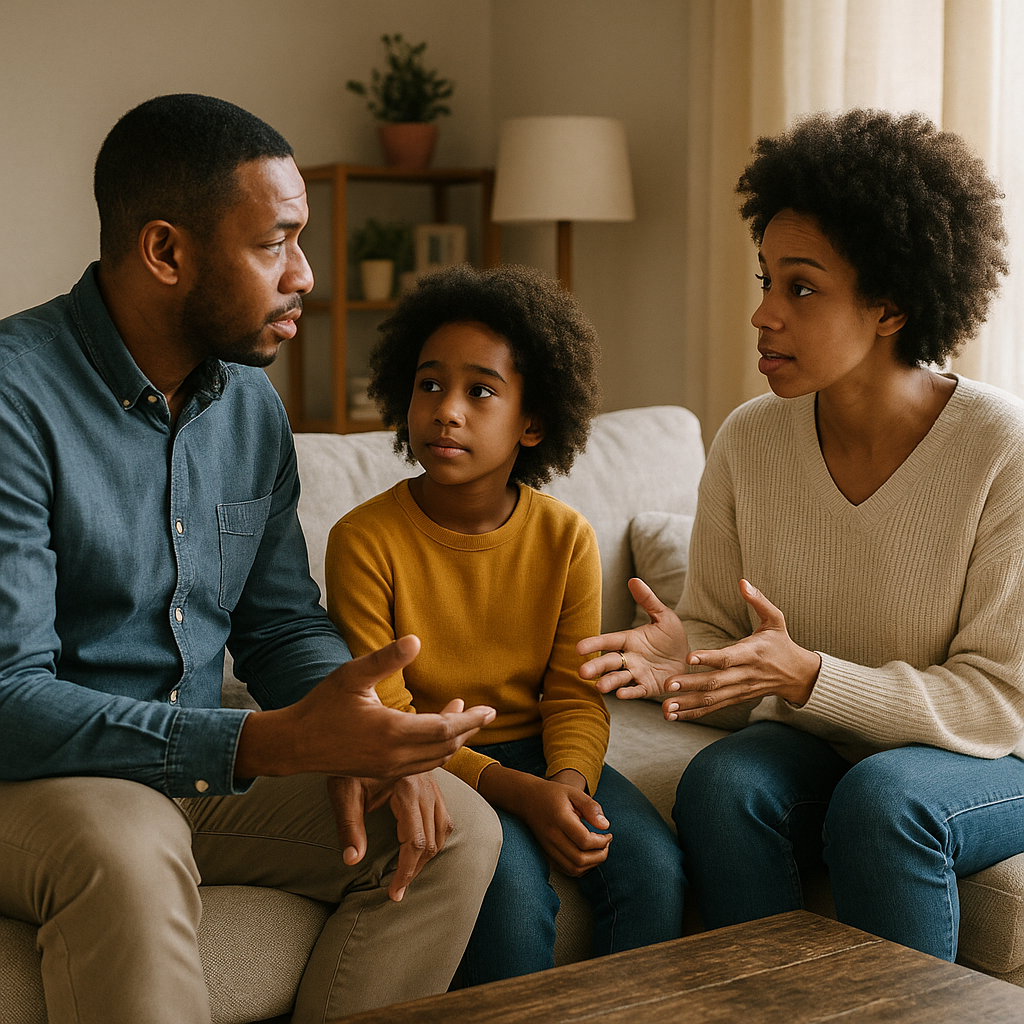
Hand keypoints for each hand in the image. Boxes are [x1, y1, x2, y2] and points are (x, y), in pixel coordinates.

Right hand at [234, 636, 495, 779]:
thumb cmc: (322, 705)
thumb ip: (386, 659)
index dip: (471, 719)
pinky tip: (437, 734)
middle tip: (486, 714)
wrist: (294, 744)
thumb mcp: (353, 674)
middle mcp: (394, 756)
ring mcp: (388, 768)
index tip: (490, 710)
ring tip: (464, 718)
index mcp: (392, 732)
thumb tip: (415, 640)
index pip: (445, 729)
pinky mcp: (381, 773)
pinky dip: (437, 751)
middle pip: (446, 747)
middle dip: (469, 730)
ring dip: (454, 741)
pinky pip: (421, 766)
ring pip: (435, 759)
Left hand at [327, 770, 452, 901]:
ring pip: (443, 829)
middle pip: (431, 840)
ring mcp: (432, 783)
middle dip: (415, 869)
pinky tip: (423, 848)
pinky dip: (437, 837)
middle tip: (397, 891)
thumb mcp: (343, 791)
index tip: (393, 894)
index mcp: (406, 787)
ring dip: (428, 855)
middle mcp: (425, 785)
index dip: (406, 872)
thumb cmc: (346, 762)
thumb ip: (348, 827)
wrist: (361, 729)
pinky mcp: (431, 783)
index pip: (415, 841)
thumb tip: (352, 861)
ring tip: (408, 873)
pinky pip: (444, 816)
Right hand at [478, 765, 610, 876]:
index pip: (585, 840)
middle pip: (580, 859)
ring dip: (591, 864)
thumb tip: (605, 825)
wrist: (527, 799)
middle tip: (606, 844)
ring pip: (574, 868)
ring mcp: (547, 848)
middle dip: (600, 855)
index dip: (602, 841)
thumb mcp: (573, 792)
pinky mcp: (546, 854)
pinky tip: (586, 856)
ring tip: (598, 850)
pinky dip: (580, 868)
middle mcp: (552, 836)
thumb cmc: (553, 795)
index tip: (608, 834)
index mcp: (560, 819)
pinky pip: (565, 870)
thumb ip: (590, 807)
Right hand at [576, 578, 690, 698]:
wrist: (689, 658)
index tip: (579, 648)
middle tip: (582, 672)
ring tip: (599, 686)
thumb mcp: (663, 616)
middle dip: (596, 667)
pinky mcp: (648, 687)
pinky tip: (621, 694)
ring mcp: (637, 674)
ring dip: (609, 682)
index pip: (608, 641)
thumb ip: (648, 600)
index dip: (594, 644)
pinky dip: (629, 693)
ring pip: (619, 678)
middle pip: (609, 662)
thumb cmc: (673, 636)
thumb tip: (633, 580)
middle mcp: (629, 658)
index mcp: (629, 640)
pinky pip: (637, 691)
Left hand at [662, 579, 820, 720]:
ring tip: (665, 707)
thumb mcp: (776, 619)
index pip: (727, 658)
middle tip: (667, 683)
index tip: (688, 656)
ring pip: (711, 699)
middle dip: (690, 684)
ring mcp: (739, 690)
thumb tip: (743, 581)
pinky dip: (693, 713)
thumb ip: (759, 600)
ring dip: (687, 704)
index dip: (708, 658)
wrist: (797, 675)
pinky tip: (673, 716)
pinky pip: (712, 708)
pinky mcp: (735, 699)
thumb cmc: (781, 643)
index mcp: (751, 654)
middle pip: (715, 682)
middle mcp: (744, 675)